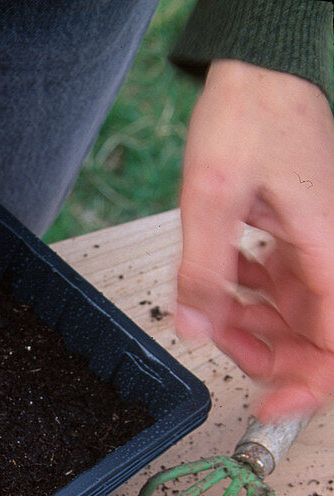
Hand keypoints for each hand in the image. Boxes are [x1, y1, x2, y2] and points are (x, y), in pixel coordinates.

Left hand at [177, 59, 333, 421]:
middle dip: (272, 358)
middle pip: (318, 337)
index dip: (307, 386)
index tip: (270, 406)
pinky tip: (225, 286)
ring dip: (255, 327)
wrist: (261, 71)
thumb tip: (194, 328)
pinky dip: (253, 296)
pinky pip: (285, 283)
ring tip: (213, 317)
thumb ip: (203, 269)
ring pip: (298, 313)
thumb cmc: (250, 117)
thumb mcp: (210, 198)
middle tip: (224, 353)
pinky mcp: (301, 233)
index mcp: (330, 250)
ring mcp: (320, 243)